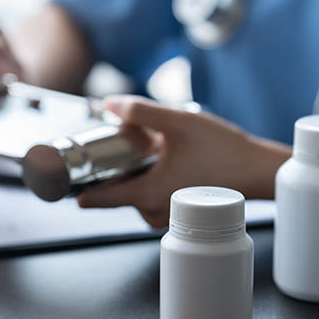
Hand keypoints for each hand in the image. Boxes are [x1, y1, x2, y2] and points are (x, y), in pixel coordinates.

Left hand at [76, 96, 289, 226]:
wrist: (259, 170)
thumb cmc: (225, 150)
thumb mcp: (179, 122)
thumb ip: (141, 111)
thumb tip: (108, 104)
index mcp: (148, 193)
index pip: (97, 200)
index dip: (75, 189)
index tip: (59, 179)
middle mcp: (154, 210)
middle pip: (113, 195)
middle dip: (107, 173)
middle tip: (110, 148)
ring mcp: (167, 214)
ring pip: (133, 196)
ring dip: (130, 176)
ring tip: (142, 152)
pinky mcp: (178, 211)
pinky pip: (150, 198)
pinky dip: (146, 181)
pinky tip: (159, 161)